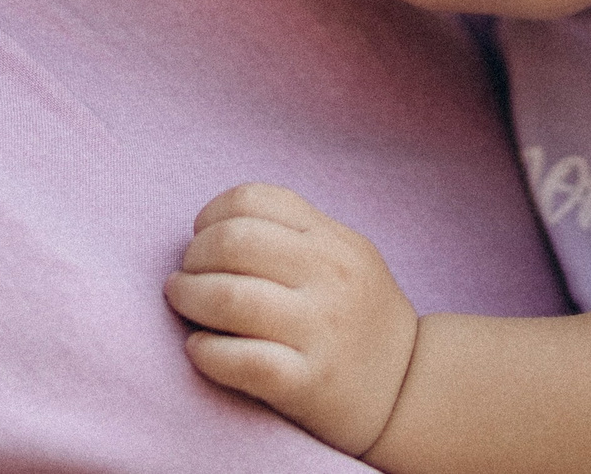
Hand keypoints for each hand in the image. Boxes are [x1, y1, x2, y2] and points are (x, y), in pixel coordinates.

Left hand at [165, 182, 420, 456]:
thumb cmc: (358, 317)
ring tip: (182, 302)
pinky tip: (198, 349)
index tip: (201, 236)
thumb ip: (292, 234)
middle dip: (193, 257)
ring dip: (188, 297)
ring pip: (229, 297)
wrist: (408, 389)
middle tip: (186, 275)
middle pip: (234, 242)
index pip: (253, 200)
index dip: (211, 215)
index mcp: (333, 240)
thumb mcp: (344, 256)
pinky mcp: (307, 381)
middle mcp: (330, 277)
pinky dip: (205, 352)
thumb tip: (212, 227)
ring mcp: (320, 330)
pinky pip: (240, 359)